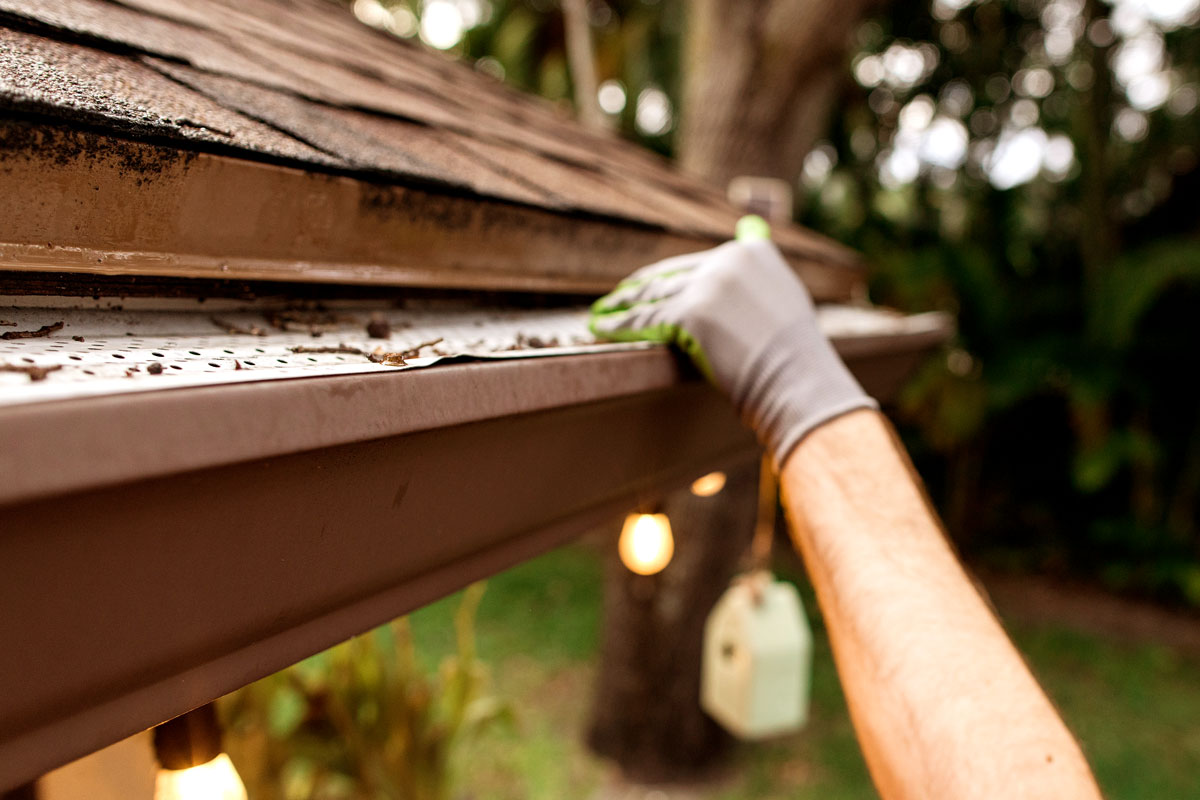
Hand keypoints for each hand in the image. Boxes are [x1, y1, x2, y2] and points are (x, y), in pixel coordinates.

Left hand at [589, 235, 876, 465]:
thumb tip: (725, 281)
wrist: (799, 380)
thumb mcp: (781, 302)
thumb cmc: (794, 357)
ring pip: (652, 296)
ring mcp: (707, 285)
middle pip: (668, 276)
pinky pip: (645, 320)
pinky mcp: (690, 313)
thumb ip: (753, 283)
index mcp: (751, 252)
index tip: (644, 284)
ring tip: (598, 315)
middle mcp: (728, 260)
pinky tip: (602, 330)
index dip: (664, 278)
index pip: (694, 264)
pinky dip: (619, 326)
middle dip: (637, 290)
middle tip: (613, 300)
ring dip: (620, 308)